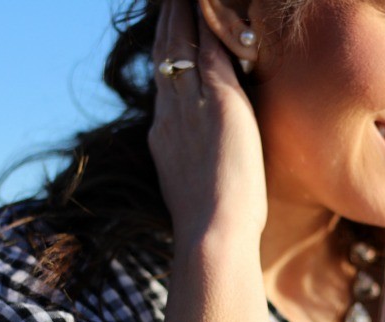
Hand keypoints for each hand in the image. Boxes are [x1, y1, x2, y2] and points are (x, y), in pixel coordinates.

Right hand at [149, 0, 267, 244]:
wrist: (211, 235)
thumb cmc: (212, 229)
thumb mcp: (194, 193)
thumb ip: (194, 170)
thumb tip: (201, 169)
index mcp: (164, 138)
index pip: (164, 86)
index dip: (166, 58)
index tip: (168, 37)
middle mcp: (171, 115)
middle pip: (165, 58)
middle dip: (167, 25)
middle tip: (169, 1)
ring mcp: (192, 106)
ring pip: (181, 46)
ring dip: (181, 14)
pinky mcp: (219, 101)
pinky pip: (209, 48)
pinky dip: (206, 21)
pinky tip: (205, 2)